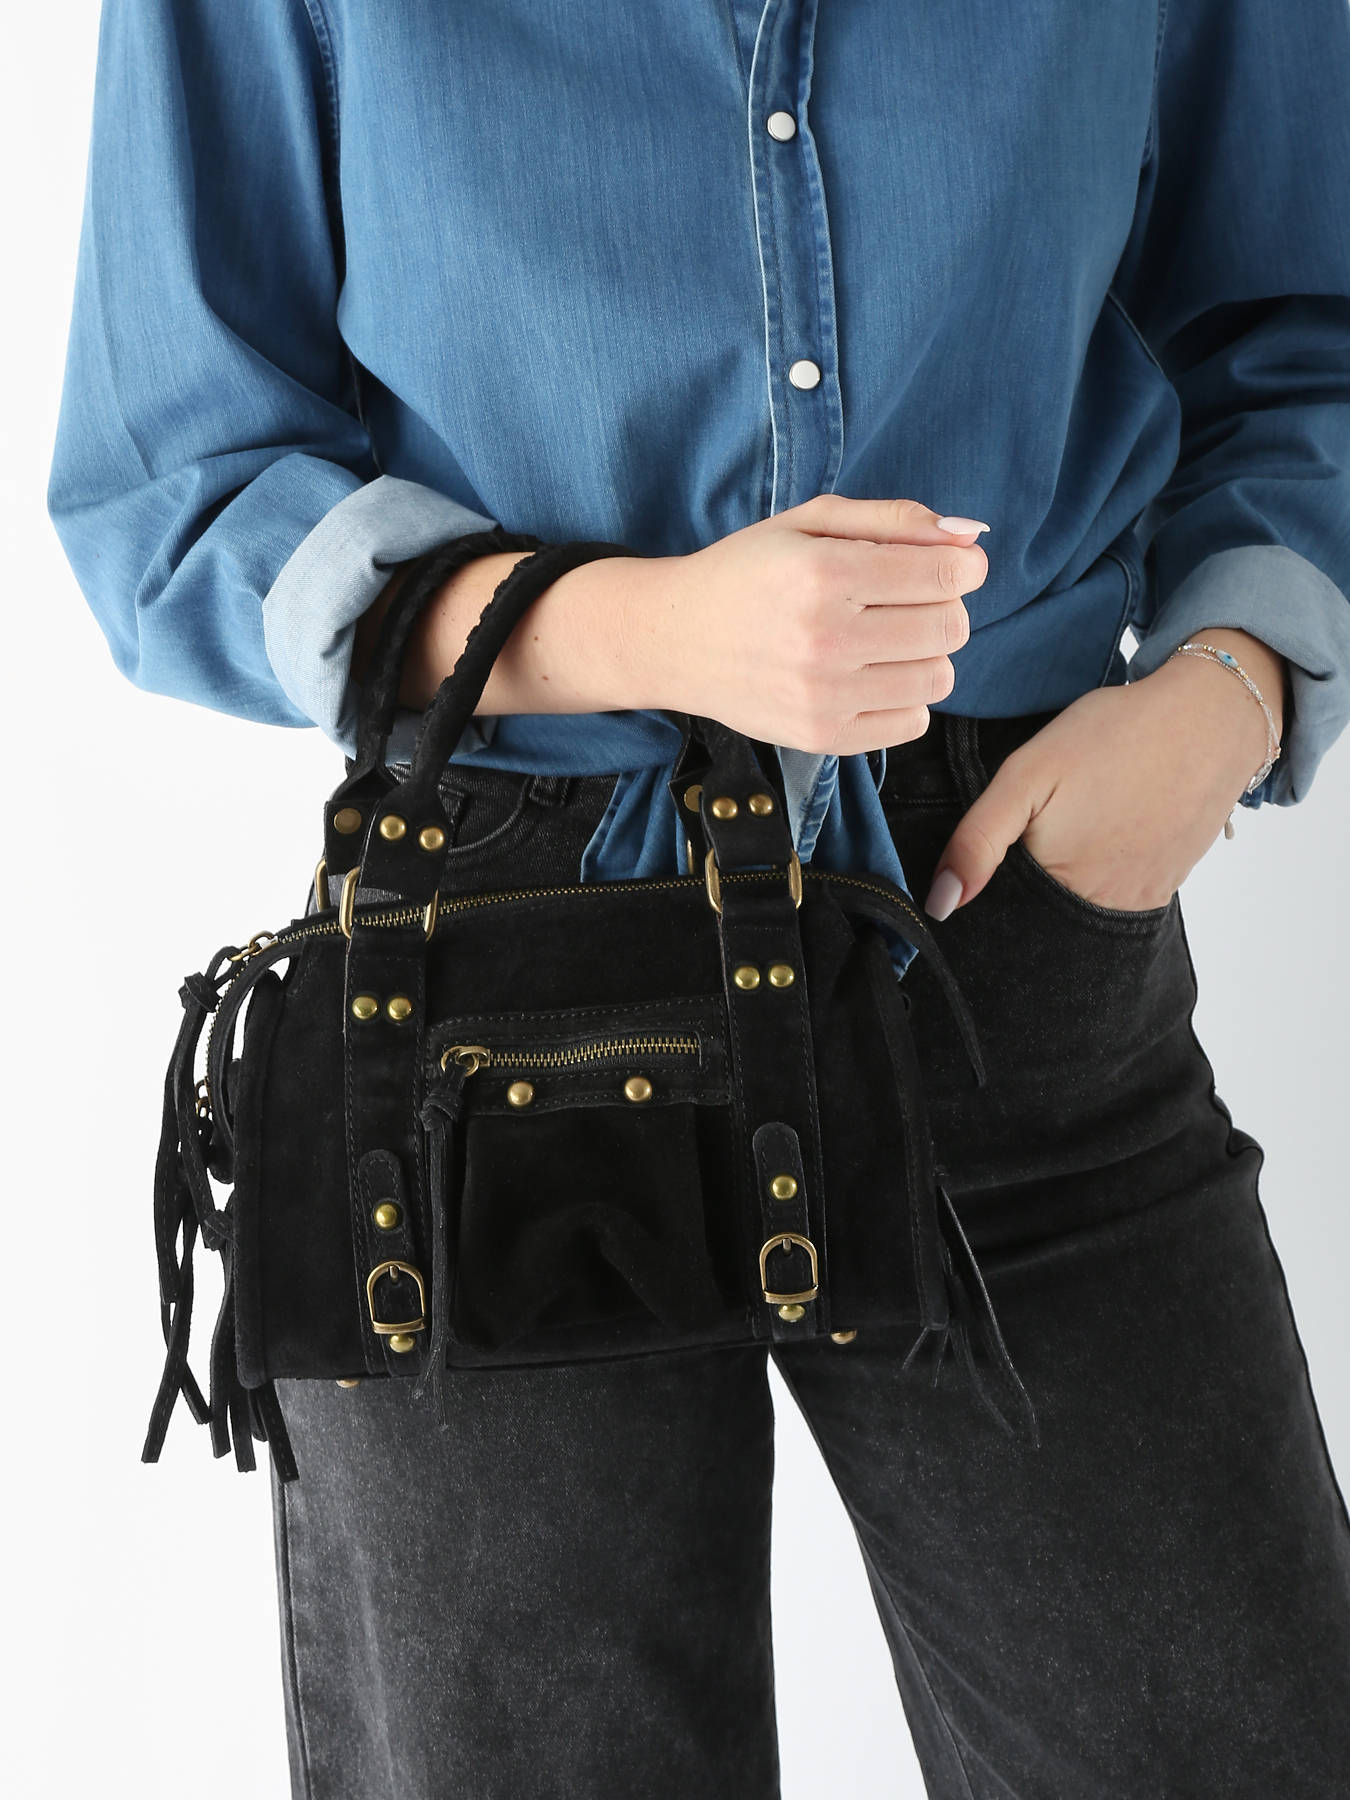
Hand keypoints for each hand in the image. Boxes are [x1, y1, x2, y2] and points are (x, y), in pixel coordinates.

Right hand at [625, 494, 988, 751]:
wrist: (675, 639)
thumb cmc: (747, 572)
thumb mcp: (809, 522)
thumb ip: (893, 519)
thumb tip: (971, 537)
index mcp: (824, 573)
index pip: (945, 576)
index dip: (963, 567)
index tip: (951, 566)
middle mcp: (826, 637)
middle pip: (950, 628)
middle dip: (945, 608)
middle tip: (910, 603)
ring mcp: (824, 695)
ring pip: (939, 678)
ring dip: (927, 655)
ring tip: (887, 641)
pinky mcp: (822, 736)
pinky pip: (913, 722)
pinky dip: (906, 698)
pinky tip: (871, 677)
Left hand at [922, 626, 1287, 918]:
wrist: (1212, 716)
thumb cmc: (1114, 736)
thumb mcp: (1027, 775)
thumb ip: (978, 840)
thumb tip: (940, 904)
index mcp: (1058, 887)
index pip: (1001, 914)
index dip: (987, 888)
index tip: (992, 853)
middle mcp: (1101, 910)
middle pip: (1040, 916)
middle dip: (1024, 889)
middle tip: (1045, 824)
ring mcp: (1137, 902)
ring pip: (1077, 910)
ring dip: (1064, 883)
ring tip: (1076, 826)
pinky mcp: (1164, 887)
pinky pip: (1115, 899)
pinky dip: (1098, 877)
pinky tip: (1102, 835)